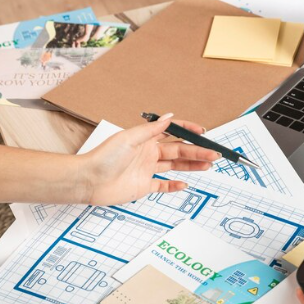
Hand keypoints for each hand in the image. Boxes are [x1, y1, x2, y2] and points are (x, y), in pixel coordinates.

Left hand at [81, 115, 220, 205]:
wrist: (89, 180)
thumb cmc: (103, 157)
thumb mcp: (129, 138)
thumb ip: (151, 129)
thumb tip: (170, 117)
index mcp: (146, 140)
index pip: (172, 133)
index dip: (188, 131)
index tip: (203, 132)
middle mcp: (148, 154)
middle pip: (178, 151)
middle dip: (197, 152)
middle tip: (214, 153)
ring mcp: (147, 170)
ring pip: (175, 167)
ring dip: (192, 166)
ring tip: (208, 165)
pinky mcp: (143, 186)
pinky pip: (163, 185)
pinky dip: (174, 185)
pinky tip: (185, 184)